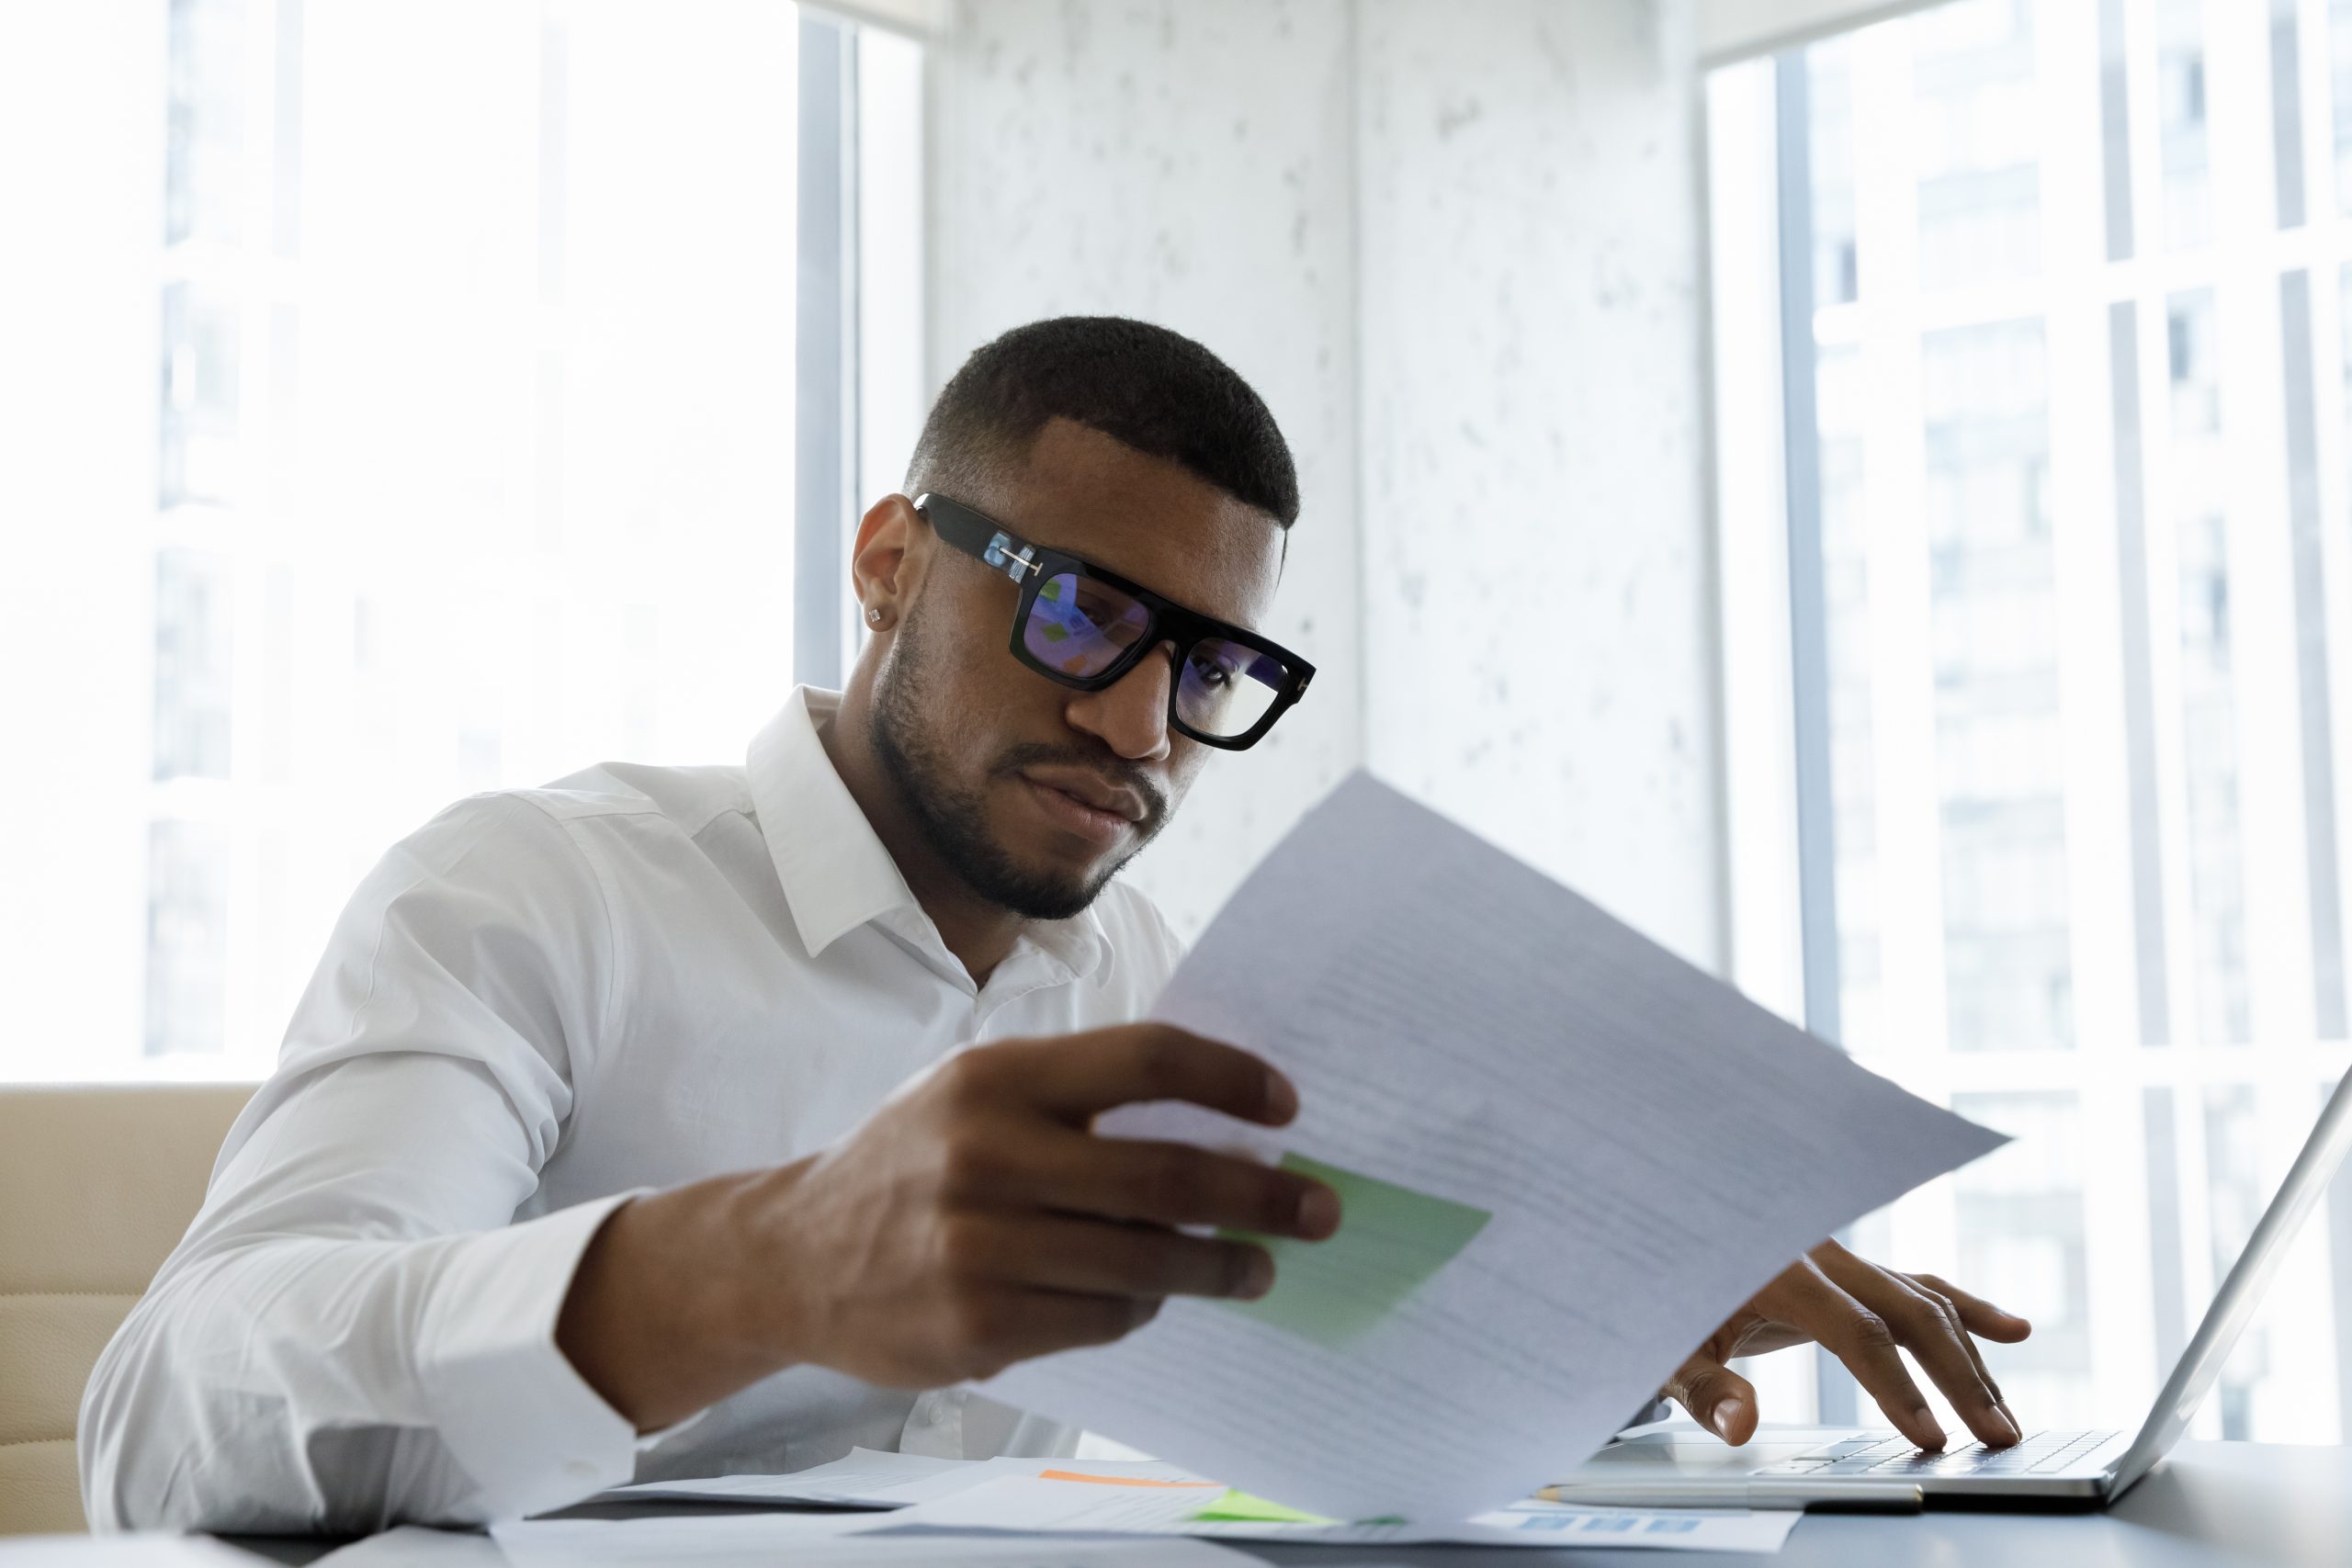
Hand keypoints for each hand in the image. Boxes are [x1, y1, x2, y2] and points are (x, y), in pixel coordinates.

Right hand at [558, 1023, 1340, 1426]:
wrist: (793, 1256)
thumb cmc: (911, 1165)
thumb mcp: (976, 1097)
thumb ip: (1077, 1100)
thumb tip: (1217, 1121)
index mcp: (996, 1078)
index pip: (1144, 1060)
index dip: (1229, 1079)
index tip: (1286, 1106)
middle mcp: (986, 1154)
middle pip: (1165, 1173)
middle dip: (1262, 1195)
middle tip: (1319, 1208)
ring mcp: (979, 1246)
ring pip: (1147, 1260)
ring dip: (1222, 1266)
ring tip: (1258, 1267)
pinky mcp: (978, 1323)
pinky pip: (1103, 1319)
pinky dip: (1142, 1309)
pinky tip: (1151, 1299)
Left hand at [1662, 1239, 2031, 1451]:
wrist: (1659, 1235)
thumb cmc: (1660, 1298)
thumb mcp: (1667, 1347)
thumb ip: (1704, 1388)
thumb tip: (1742, 1428)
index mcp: (1777, 1266)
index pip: (1856, 1330)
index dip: (1897, 1386)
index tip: (1931, 1438)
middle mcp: (1819, 1251)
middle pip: (1909, 1309)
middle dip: (1960, 1376)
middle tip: (1997, 1437)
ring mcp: (1839, 1256)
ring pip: (1922, 1299)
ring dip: (1970, 1358)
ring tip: (2005, 1420)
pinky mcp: (1848, 1270)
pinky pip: (1915, 1283)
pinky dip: (1964, 1306)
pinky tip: (2015, 1330)